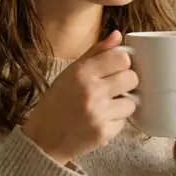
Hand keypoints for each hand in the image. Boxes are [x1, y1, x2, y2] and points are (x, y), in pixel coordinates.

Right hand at [22, 30, 138, 164]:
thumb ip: (96, 53)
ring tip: (105, 107)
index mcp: (81, 72)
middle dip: (126, 83)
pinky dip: (115, 121)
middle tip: (113, 88)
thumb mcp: (70, 73)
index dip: (122, 63)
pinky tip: (100, 120)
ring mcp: (98, 113)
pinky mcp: (104, 132)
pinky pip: (124, 122)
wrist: (43, 140)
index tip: (116, 69)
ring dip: (122, 104)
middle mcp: (91, 90)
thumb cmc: (56, 104)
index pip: (121, 58)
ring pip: (132, 102)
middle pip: (131, 78)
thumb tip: (118, 35)